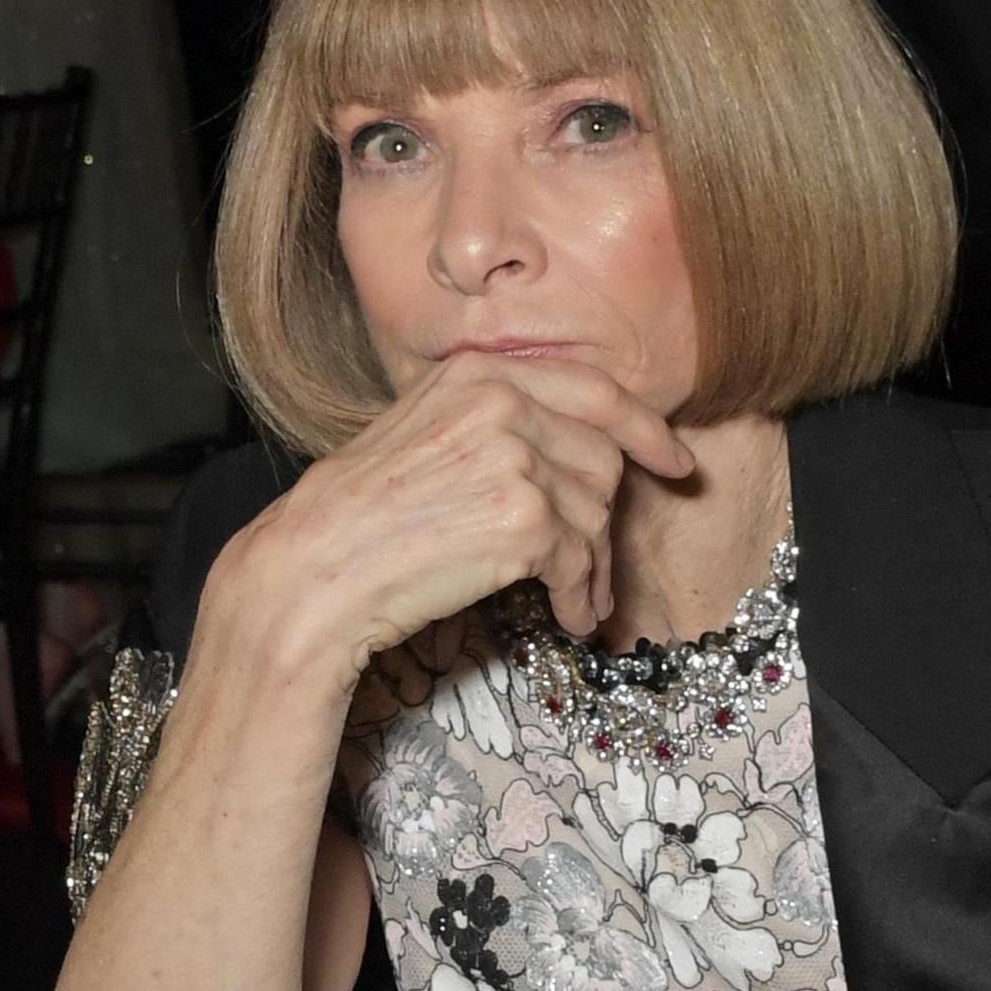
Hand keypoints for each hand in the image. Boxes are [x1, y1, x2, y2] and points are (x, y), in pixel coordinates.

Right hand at [213, 356, 695, 686]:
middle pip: (601, 458)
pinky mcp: (525, 521)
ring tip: (575, 598)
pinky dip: (582, 597)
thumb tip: (582, 449)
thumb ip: (495, 421)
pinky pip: (581, 563)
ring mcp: (517, 459)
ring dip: (593, 566)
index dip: (644, 428)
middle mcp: (503, 403)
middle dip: (604, 516)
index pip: (593, 390)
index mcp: (479, 372)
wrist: (316, 568)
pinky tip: (569, 618)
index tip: (674, 460)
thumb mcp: (423, 432)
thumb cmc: (360, 515)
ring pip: (597, 513)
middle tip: (596, 562)